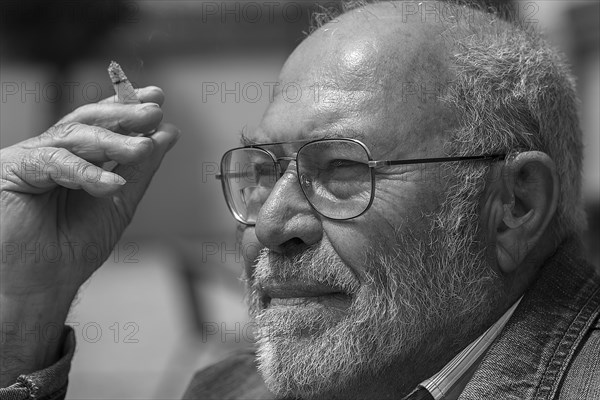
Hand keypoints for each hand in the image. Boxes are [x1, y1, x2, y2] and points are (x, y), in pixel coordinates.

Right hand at [0, 86, 179, 383]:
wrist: (44, 284)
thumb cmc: (75, 246)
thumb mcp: (120, 200)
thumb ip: (141, 168)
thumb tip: (168, 134)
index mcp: (75, 156)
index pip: (102, 123)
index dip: (128, 108)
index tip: (159, 99)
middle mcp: (51, 151)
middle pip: (87, 121)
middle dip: (123, 114)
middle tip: (154, 111)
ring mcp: (30, 158)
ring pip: (73, 137)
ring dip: (113, 141)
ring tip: (144, 148)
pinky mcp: (12, 170)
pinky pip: (53, 162)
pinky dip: (86, 172)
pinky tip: (111, 184)